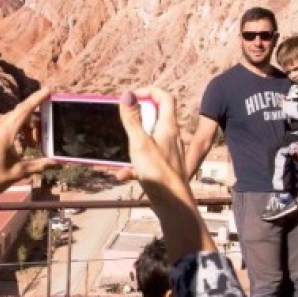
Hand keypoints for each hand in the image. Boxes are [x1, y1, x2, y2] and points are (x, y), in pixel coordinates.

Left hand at [0, 88, 56, 212]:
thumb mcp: (17, 173)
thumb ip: (39, 165)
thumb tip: (57, 163)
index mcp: (4, 133)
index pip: (24, 110)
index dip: (37, 99)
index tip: (49, 90)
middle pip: (19, 114)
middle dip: (33, 123)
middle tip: (42, 138)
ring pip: (10, 119)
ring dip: (23, 127)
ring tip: (30, 145)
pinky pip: (0, 123)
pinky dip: (12, 129)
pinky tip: (15, 145)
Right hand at [117, 87, 213, 259]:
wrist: (174, 204)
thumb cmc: (159, 174)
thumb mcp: (140, 143)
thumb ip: (132, 119)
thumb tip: (127, 95)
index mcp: (168, 127)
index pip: (165, 97)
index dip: (148, 91)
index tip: (131, 97)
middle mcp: (171, 136)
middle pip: (157, 115)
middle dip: (138, 115)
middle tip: (125, 120)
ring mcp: (169, 151)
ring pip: (150, 138)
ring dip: (134, 140)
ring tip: (123, 149)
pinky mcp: (164, 166)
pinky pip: (147, 159)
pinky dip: (135, 164)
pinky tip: (124, 175)